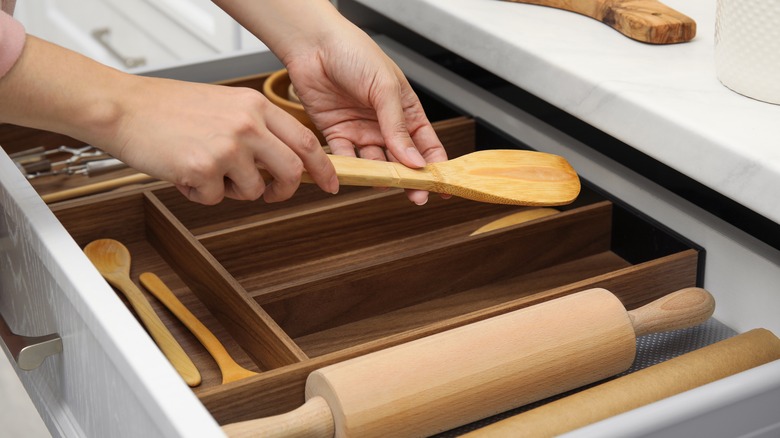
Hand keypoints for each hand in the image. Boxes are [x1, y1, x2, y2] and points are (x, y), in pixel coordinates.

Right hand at [105, 76, 338, 204]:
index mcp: (254, 106)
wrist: (123, 107)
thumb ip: (256, 130)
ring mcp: (227, 147)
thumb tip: (283, 161)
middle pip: (292, 171)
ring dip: (233, 191)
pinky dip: (200, 194)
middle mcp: (246, 124)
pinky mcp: (203, 169)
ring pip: (254, 190)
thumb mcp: (224, 106)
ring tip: (208, 172)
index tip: (331, 182)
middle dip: (285, 190)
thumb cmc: (167, 108)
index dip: (323, 167)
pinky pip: (216, 198)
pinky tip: (184, 172)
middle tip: (272, 194)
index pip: (306, 141)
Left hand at [282, 21, 447, 204]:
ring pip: (374, 162)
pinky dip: (349, 169)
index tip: (443, 186)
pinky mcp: (336, 133)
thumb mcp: (385, 88)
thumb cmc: (354, 53)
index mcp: (404, 109)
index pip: (426, 143)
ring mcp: (361, 130)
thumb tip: (414, 160)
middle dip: (410, 178)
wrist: (314, 45)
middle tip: (416, 196)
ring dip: (380, 175)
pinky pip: (345, 158)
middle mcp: (384, 123)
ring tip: (386, 183)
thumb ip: (398, 127)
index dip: (436, 165)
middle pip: (401, 159)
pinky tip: (355, 176)